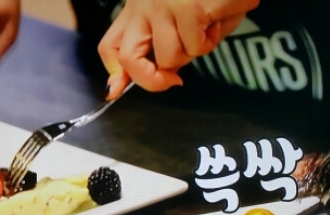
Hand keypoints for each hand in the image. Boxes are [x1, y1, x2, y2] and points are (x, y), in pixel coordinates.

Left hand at [98, 0, 258, 99]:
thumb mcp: (184, 14)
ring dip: (195, 50)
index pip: (111, 45)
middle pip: (129, 59)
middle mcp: (143, 5)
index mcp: (138, 6)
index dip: (116, 72)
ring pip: (170, 58)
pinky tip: (218, 16)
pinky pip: (197, 47)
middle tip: (174, 81)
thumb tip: (165, 75)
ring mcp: (162, 6)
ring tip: (207, 24)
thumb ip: (168, 42)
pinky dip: (214, 38)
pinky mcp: (187, 9)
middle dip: (152, 80)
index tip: (117, 90)